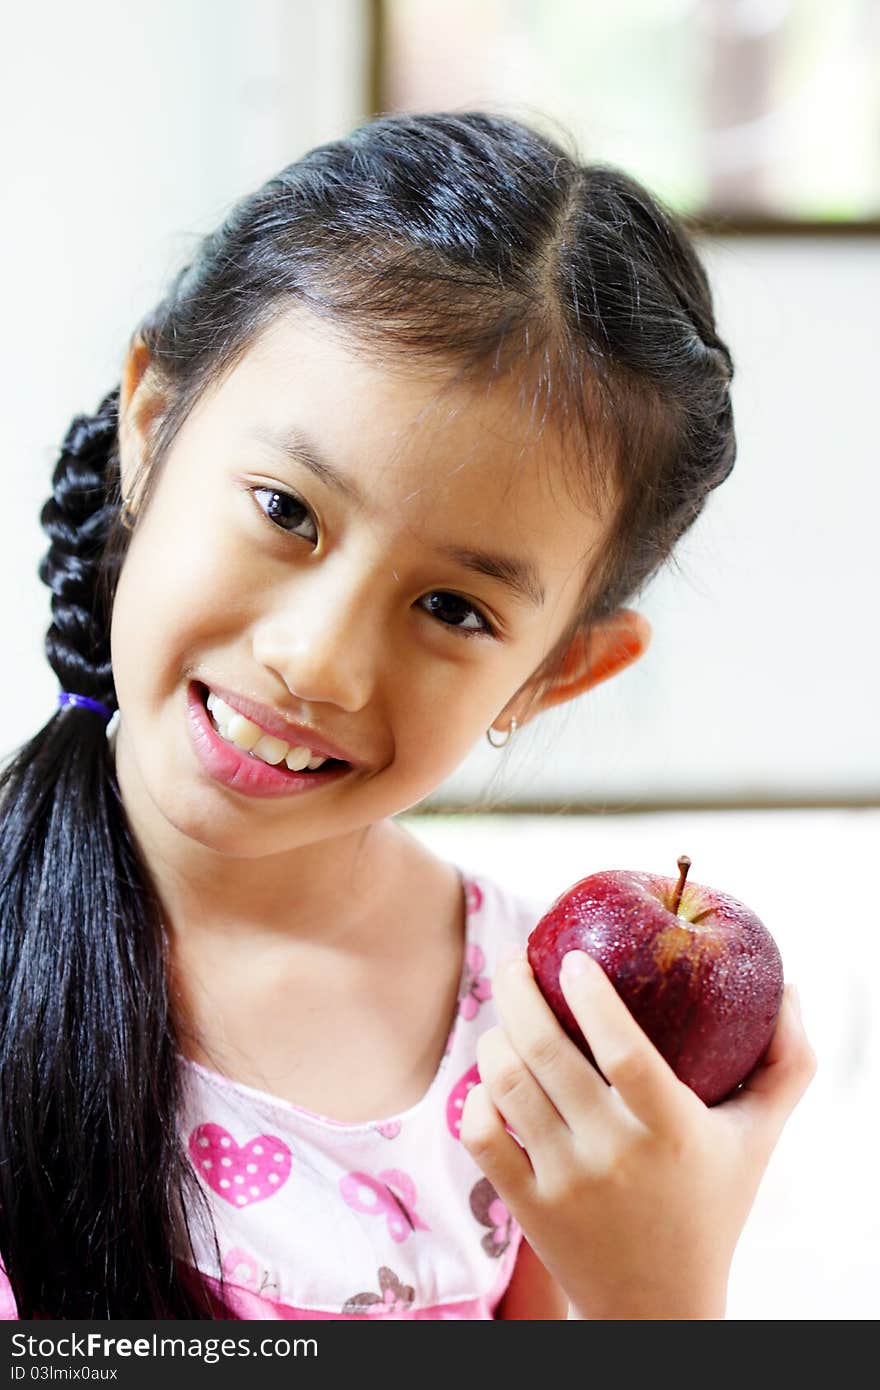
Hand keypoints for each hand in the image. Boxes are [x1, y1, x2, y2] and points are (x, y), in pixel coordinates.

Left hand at [459, 949, 816, 1319]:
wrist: (660, 1305)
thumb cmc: (711, 1205)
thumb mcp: (757, 1140)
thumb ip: (785, 1067)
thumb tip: (791, 993)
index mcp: (672, 1131)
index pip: (623, 1051)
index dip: (592, 997)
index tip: (573, 957)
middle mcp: (614, 1155)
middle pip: (545, 1052)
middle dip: (516, 991)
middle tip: (513, 960)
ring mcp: (564, 1183)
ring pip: (506, 1085)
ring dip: (495, 1036)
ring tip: (505, 1015)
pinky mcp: (527, 1208)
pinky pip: (480, 1137)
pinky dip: (473, 1100)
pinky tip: (488, 1080)